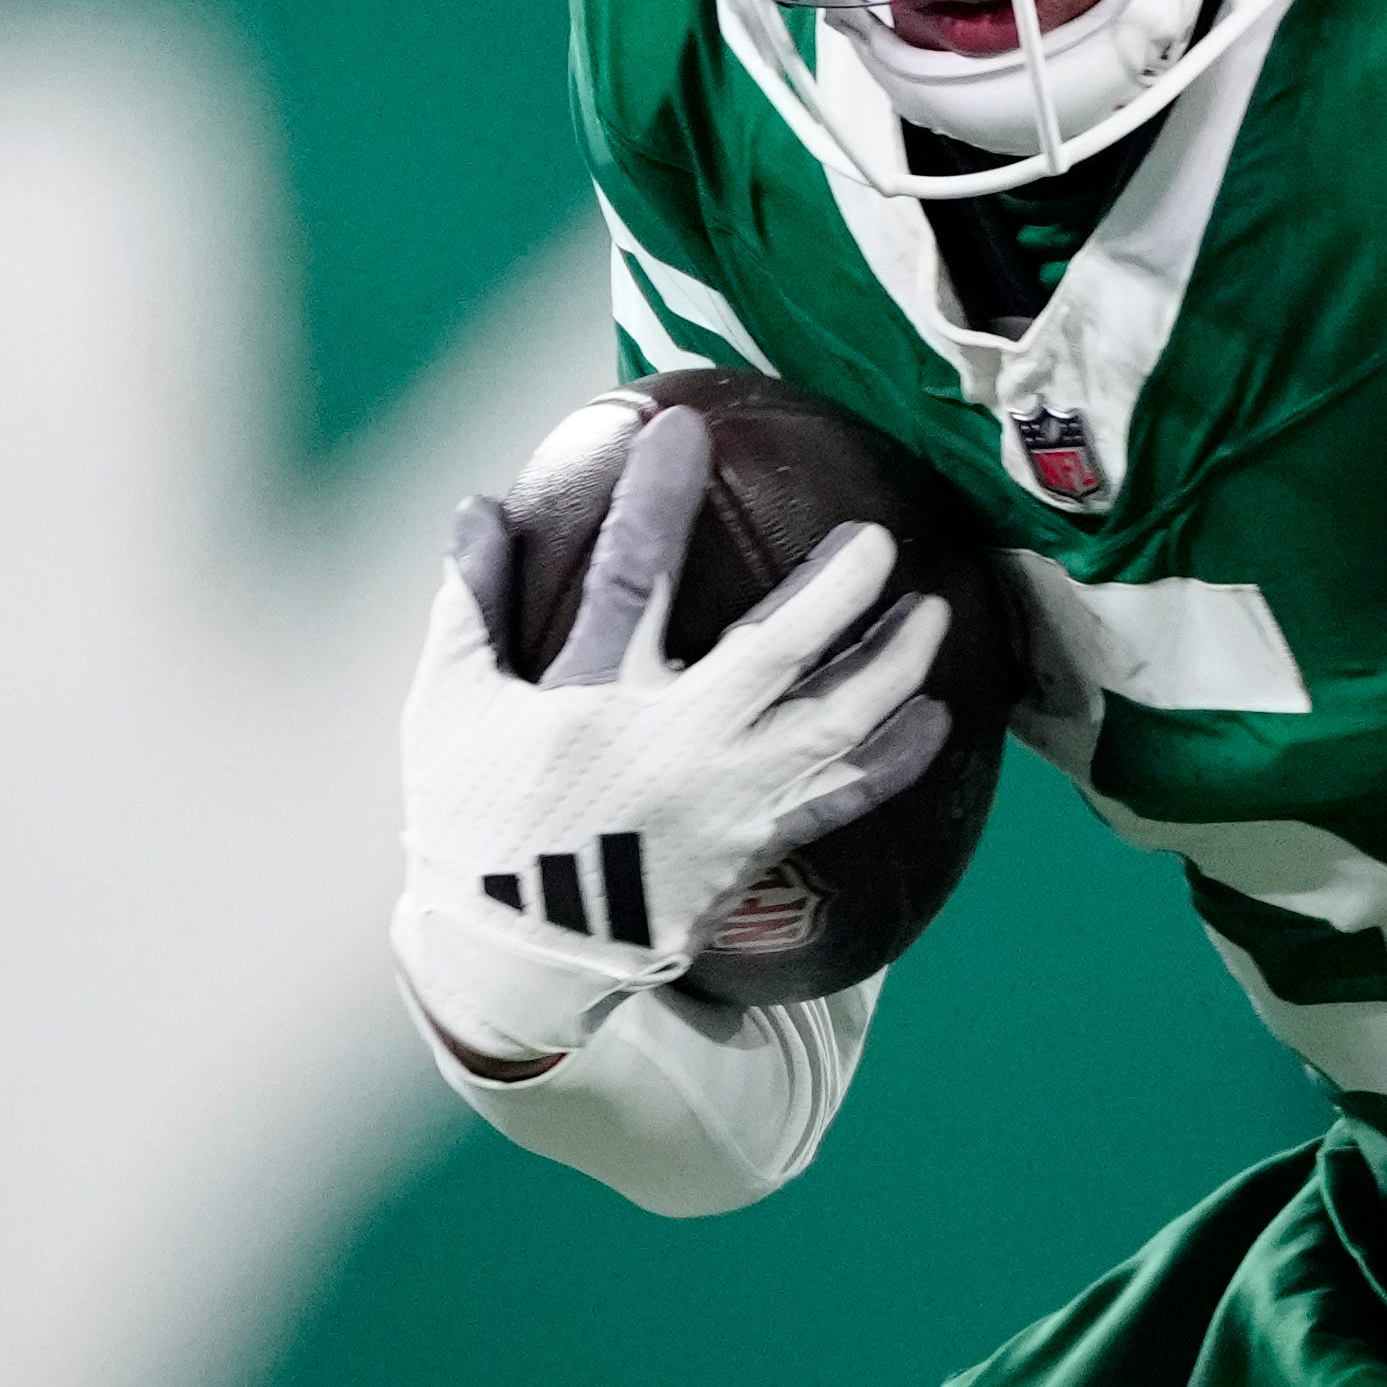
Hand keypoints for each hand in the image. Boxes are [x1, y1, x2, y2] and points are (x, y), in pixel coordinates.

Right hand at [393, 406, 953, 1068]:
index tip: (681, 431)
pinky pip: (844, 797)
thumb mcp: (450, 705)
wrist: (515, 956)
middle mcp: (678, 740)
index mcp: (595, 693)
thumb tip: (478, 507)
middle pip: (779, 647)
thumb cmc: (474, 822)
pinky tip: (936, 719)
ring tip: (932, 613)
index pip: (634, 568)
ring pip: (836, 720)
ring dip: (892, 663)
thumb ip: (472, 602)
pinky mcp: (756, 844)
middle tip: (878, 537)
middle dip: (837, 585)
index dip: (657, 496)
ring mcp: (729, 796)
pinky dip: (896, 758)